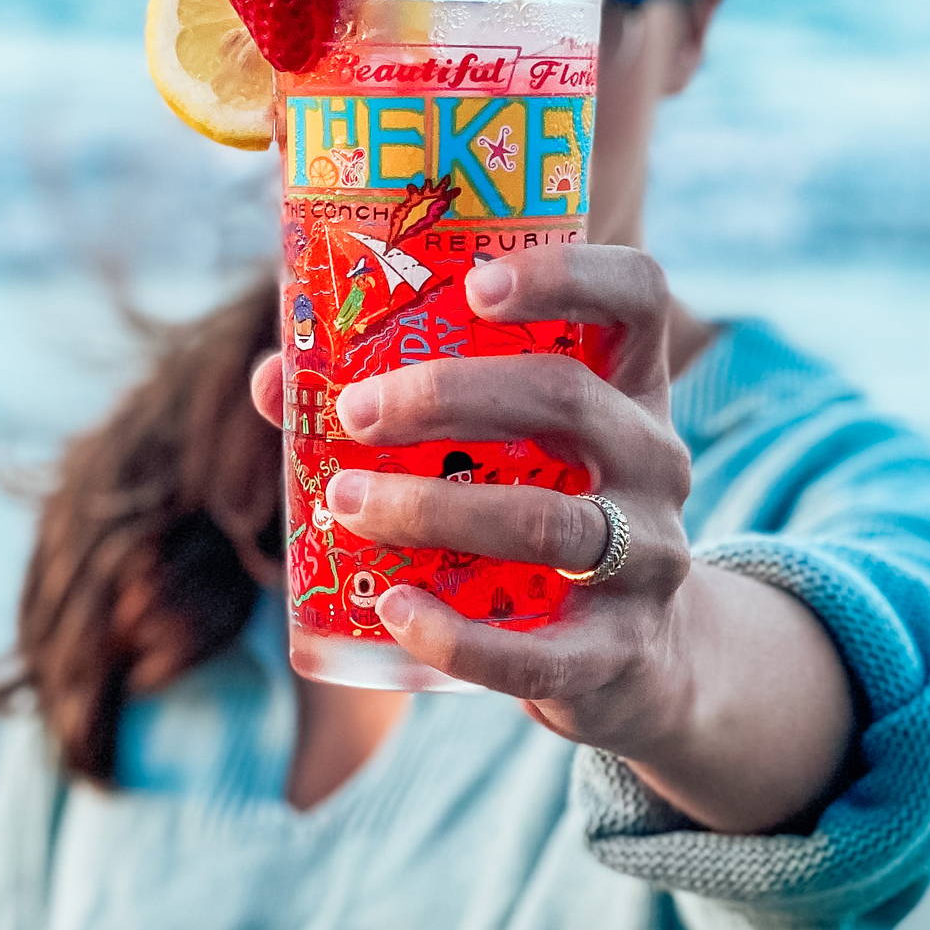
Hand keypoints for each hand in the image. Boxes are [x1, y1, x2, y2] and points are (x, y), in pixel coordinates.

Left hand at [251, 242, 858, 833]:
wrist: (636, 654)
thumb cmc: (539, 511)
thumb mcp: (504, 446)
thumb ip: (396, 403)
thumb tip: (275, 377)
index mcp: (629, 383)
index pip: (637, 293)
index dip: (566, 275)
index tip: (476, 285)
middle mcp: (654, 457)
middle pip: (566, 397)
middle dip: (448, 395)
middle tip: (354, 412)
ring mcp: (649, 555)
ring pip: (545, 522)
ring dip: (432, 508)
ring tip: (347, 501)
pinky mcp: (620, 648)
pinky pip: (537, 651)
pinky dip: (455, 634)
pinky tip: (392, 610)